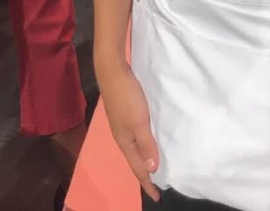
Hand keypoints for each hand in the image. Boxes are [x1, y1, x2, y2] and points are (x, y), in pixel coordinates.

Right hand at [100, 61, 159, 200]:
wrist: (113, 73)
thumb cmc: (127, 98)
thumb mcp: (139, 122)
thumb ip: (146, 144)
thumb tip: (152, 169)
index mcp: (125, 142)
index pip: (138, 168)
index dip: (147, 183)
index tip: (157, 197)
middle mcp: (123, 137)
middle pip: (135, 161)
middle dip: (144, 175)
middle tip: (156, 186)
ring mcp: (122, 126)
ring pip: (135, 149)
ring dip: (144, 160)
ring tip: (153, 168)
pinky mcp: (125, 115)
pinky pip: (135, 137)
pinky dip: (143, 146)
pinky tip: (148, 142)